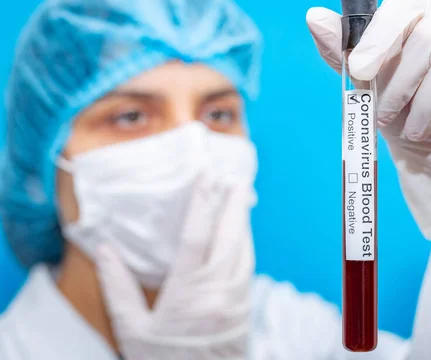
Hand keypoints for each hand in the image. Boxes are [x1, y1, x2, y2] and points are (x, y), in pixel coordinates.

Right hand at [96, 178, 255, 359]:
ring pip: (243, 251)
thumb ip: (118, 287)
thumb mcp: (132, 331)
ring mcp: (236, 299)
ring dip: (243, 223)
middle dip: (233, 204)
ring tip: (242, 198)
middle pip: (229, 237)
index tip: (206, 176)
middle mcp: (217, 291)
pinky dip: (246, 246)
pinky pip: (248, 267)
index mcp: (187, 293)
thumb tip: (104, 248)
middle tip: (238, 177)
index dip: (201, 202)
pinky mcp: (245, 308)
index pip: (196, 236)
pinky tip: (243, 236)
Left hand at [307, 0, 430, 249]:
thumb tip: (312, 16)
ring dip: (426, 105)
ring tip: (416, 129)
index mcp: (423, 6)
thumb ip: (344, 51)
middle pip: (426, 36)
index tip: (358, 73)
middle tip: (384, 117)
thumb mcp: (368, 84)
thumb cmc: (403, 111)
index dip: (377, 40)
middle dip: (399, 85)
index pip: (401, 7)